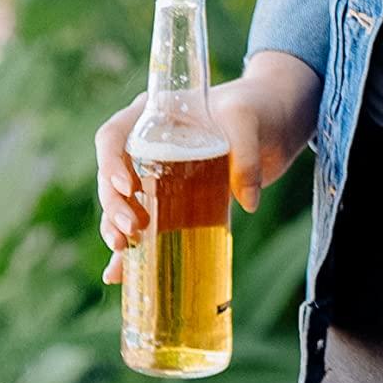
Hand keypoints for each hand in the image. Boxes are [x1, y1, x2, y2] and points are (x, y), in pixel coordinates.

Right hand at [95, 51, 319, 283]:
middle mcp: (145, 147)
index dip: (110, 162)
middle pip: (112, 177)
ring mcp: (156, 176)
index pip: (113, 136)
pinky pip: (145, 225)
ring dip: (115, 228)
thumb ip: (246, 154)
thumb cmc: (255, 109)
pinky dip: (132, 250)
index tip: (127, 186)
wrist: (273, 125)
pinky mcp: (173, 202)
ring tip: (121, 250)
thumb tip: (247, 203)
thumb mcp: (248, 120)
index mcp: (152, 117)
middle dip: (113, 205)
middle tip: (130, 228)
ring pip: (121, 204)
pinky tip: (119, 273)